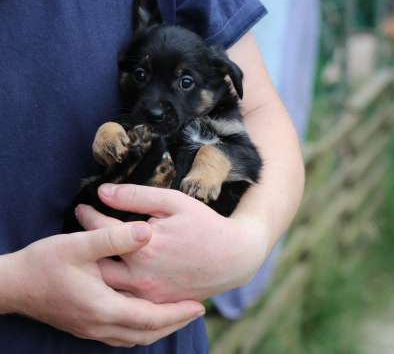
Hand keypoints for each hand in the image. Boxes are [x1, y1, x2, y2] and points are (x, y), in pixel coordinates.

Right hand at [3, 223, 204, 346]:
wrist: (11, 285)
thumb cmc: (43, 263)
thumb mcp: (77, 244)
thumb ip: (114, 238)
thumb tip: (147, 231)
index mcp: (103, 307)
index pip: (151, 318)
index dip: (177, 312)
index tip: (199, 305)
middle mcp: (100, 325)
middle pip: (147, 333)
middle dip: (175, 322)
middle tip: (197, 310)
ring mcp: (91, 329)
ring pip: (135, 338)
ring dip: (160, 327)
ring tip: (179, 314)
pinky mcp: (85, 327)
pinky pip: (122, 336)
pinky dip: (142, 329)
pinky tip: (148, 317)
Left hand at [76, 183, 269, 303]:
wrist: (235, 258)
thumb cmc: (205, 225)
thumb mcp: (174, 202)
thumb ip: (137, 196)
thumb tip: (103, 191)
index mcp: (144, 244)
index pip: (103, 228)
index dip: (88, 216)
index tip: (81, 208)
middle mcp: (141, 273)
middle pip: (96, 262)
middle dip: (85, 247)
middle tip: (78, 236)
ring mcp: (148, 293)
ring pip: (107, 285)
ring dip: (96, 270)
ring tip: (90, 256)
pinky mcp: (156, 304)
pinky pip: (124, 299)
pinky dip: (113, 288)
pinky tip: (110, 277)